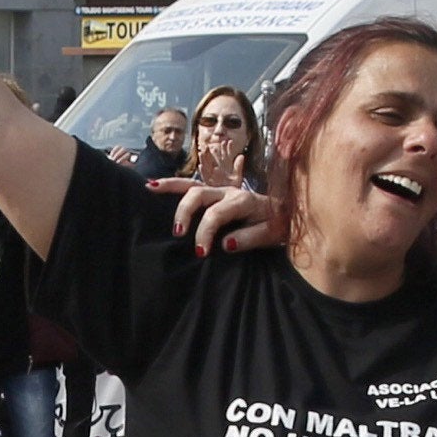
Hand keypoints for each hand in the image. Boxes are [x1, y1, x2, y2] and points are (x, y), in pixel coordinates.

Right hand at [165, 180, 282, 255]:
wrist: (286, 211)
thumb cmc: (278, 225)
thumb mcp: (271, 235)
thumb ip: (249, 238)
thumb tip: (225, 245)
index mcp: (243, 201)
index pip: (216, 214)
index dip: (205, 232)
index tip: (200, 252)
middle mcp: (228, 191)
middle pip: (199, 194)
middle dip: (185, 213)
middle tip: (178, 234)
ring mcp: (220, 190)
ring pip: (191, 185)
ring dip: (170, 187)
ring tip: (150, 188)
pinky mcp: (215, 194)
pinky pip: (191, 186)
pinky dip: (173, 185)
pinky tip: (155, 185)